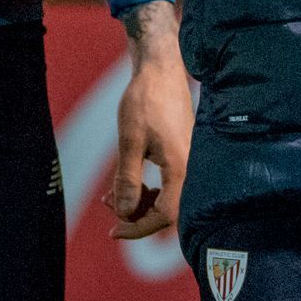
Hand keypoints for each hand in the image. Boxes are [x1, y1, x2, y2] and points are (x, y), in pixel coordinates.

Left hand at [106, 0, 191, 240]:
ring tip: (113, 194)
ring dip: (141, 201)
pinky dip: (150, 188)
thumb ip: (127, 181)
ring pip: (169, 198)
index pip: (164, 216)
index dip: (137, 228)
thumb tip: (124, 214)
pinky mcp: (186, 154)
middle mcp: (192, 169)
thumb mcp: (129, 142)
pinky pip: (171, 184)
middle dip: (137, 214)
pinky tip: (131, 181)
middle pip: (168, 211)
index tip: (113, 231)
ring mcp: (191, 161)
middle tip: (108, 205)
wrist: (161, 69)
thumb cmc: (145, 101)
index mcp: (181, 168)